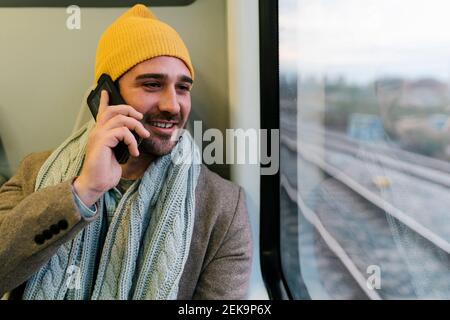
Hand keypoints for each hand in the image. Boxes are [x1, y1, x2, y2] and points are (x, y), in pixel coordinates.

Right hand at [73, 90, 149, 205]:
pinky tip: (133, 152)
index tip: (106, 91)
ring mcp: (98, 135)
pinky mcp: (102, 141)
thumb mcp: (117, 154)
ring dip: (136, 127)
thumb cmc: (105, 172)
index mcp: (100, 133)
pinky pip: (122, 132)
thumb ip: (122, 143)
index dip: (104, 100)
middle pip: (114, 109)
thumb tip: (134, 138)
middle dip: (130, 110)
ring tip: (143, 137)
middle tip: (141, 119)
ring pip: (121, 118)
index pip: (102, 112)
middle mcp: (97, 131)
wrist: (96, 184)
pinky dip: (132, 140)